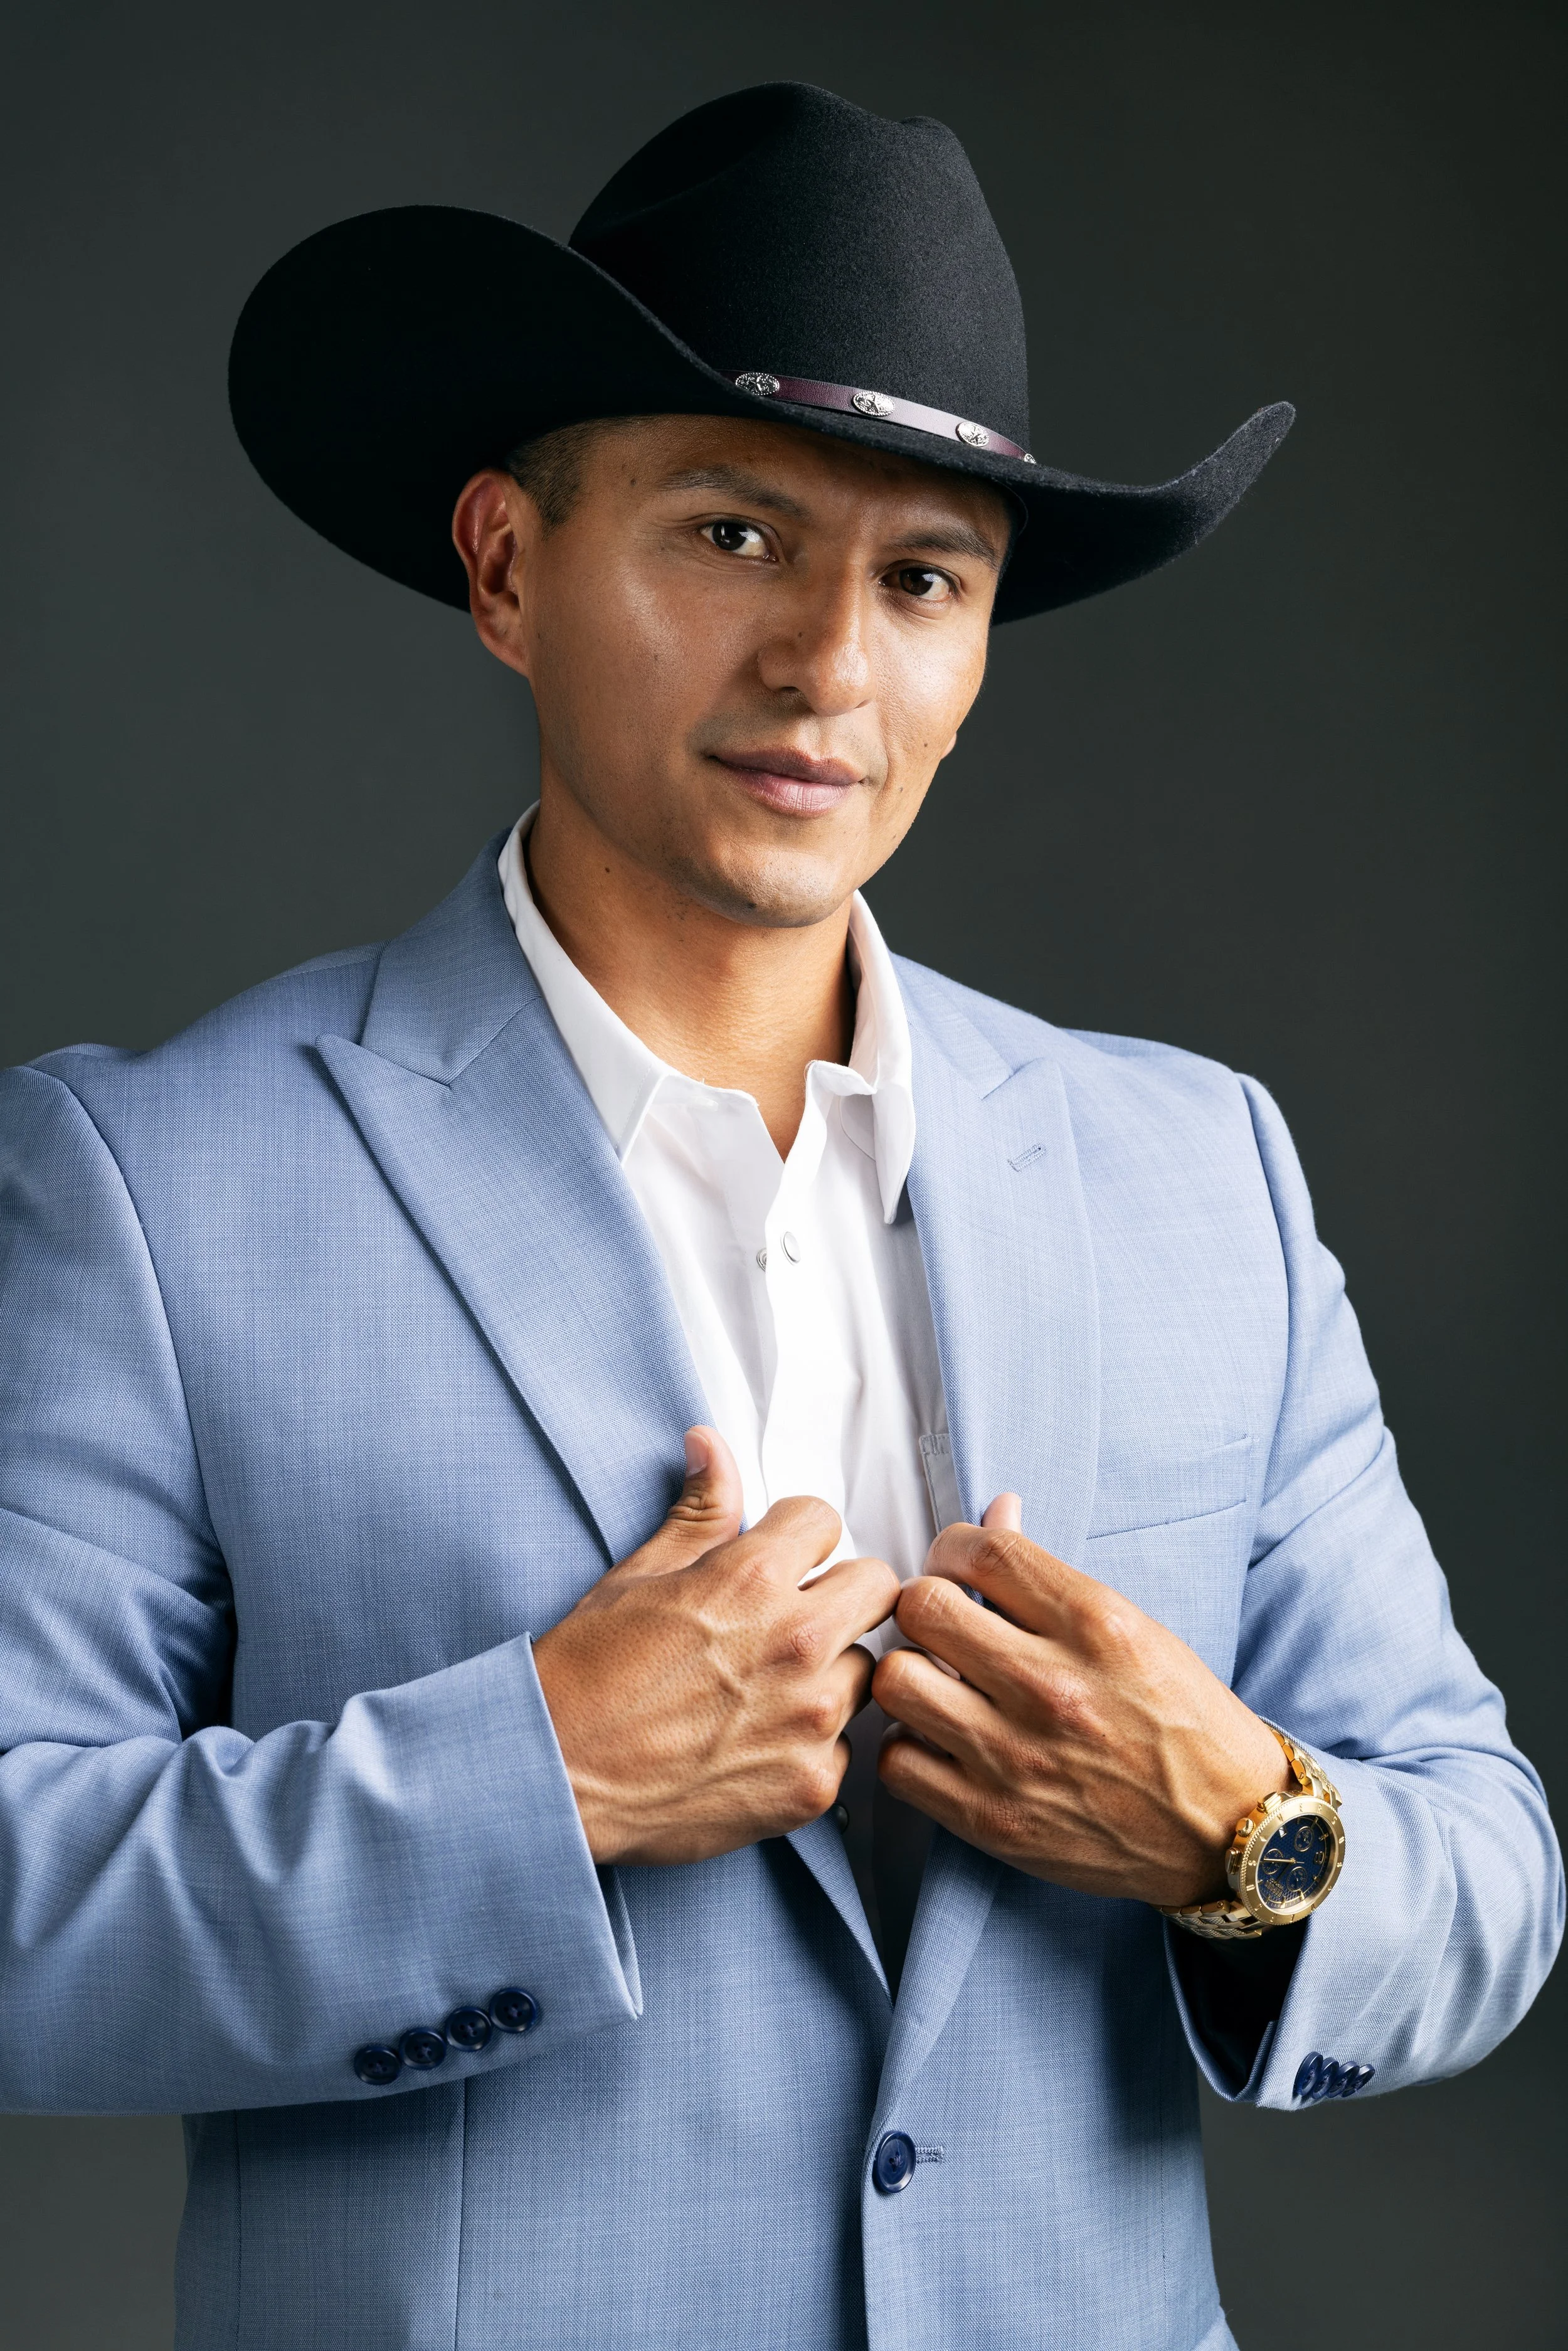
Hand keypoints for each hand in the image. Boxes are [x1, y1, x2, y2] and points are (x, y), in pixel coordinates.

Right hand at [534, 1427, 899, 1865]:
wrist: (555, 1781)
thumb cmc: (584, 1678)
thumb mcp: (637, 1576)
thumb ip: (699, 1511)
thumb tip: (711, 1445)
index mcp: (752, 1580)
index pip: (825, 1520)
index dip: (794, 1535)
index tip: (776, 1557)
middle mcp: (795, 1644)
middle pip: (877, 1587)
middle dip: (838, 1590)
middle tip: (791, 1614)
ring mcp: (809, 1720)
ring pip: (864, 1668)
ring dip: (829, 1669)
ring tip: (766, 1686)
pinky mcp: (811, 1784)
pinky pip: (844, 1744)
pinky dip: (811, 1741)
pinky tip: (757, 1741)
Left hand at [872, 1495, 1291, 1907]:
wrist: (1228, 1831)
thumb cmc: (1184, 1722)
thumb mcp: (1135, 1628)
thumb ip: (1053, 1576)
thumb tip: (996, 1512)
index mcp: (1094, 1624)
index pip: (980, 1551)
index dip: (951, 1549)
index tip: (957, 1569)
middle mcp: (1050, 1686)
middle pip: (921, 1607)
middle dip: (924, 1607)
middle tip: (942, 1627)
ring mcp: (1017, 1757)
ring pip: (896, 1680)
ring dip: (909, 1675)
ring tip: (938, 1684)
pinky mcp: (992, 1819)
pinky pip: (897, 1762)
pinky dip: (909, 1749)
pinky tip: (941, 1743)